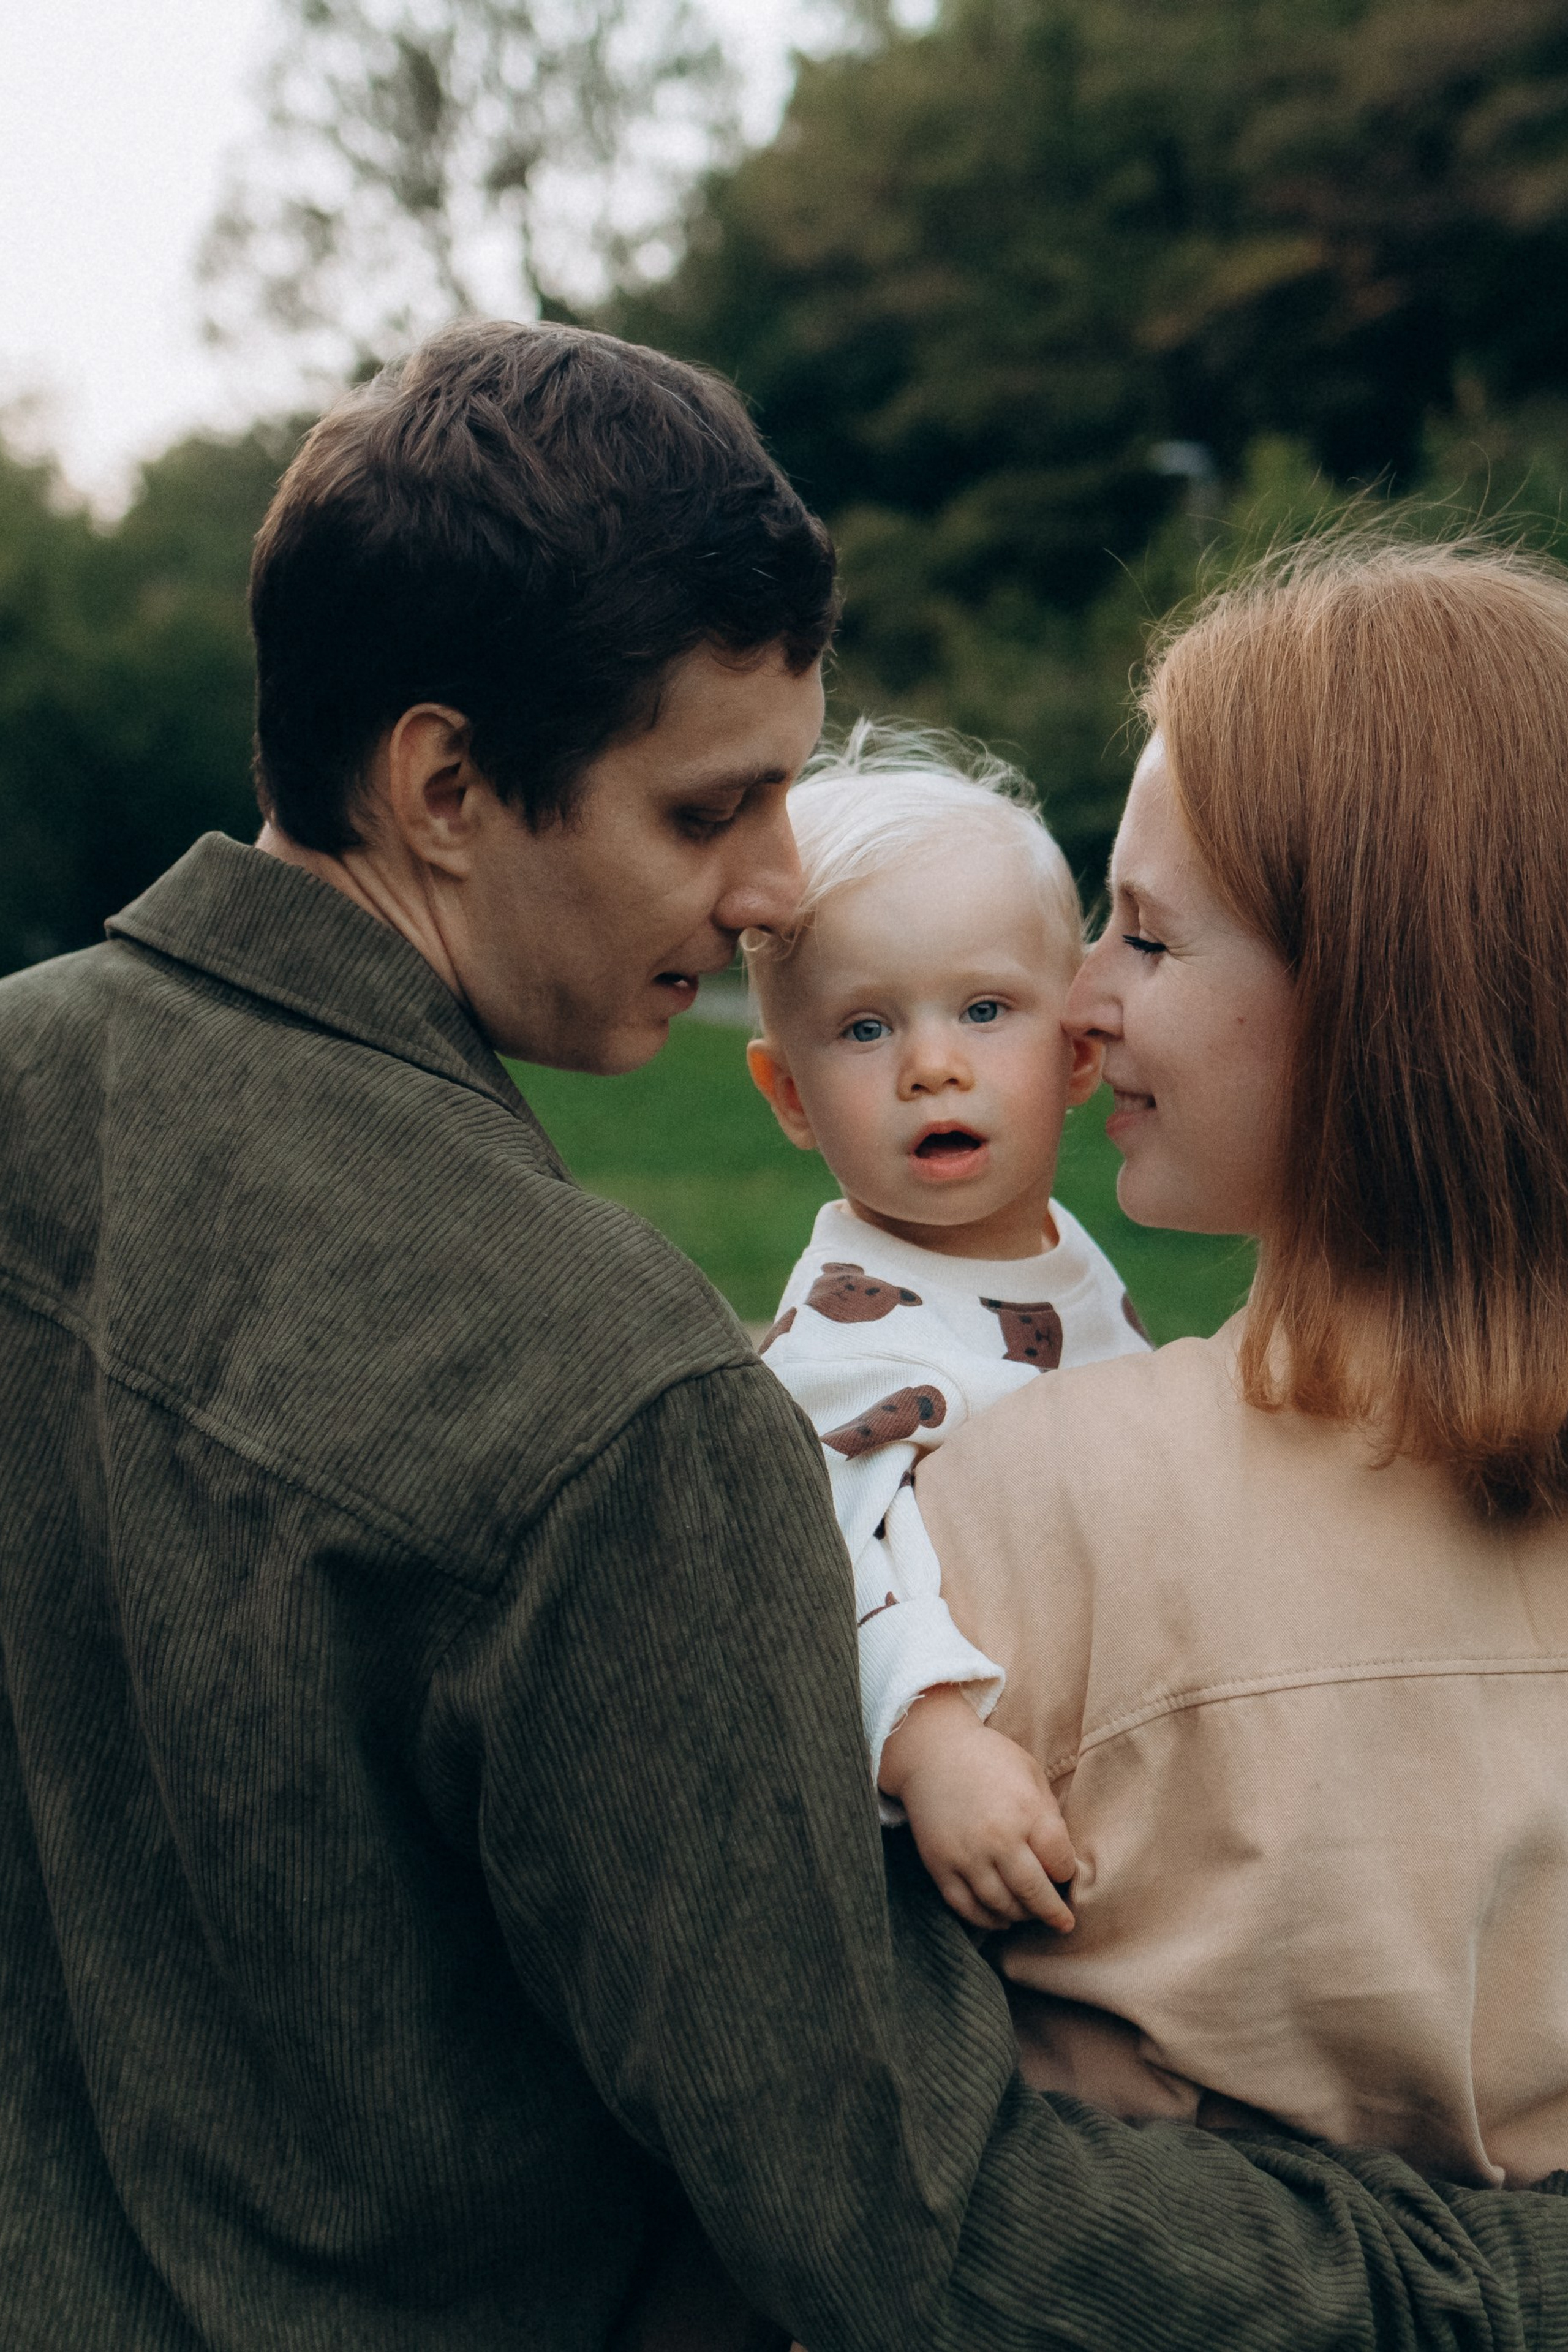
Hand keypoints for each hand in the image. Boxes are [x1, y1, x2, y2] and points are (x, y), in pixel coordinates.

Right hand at [878, 1686, 1075, 1933]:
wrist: (931, 1752)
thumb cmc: (989, 1759)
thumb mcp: (1031, 1773)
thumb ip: (1049, 1814)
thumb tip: (1062, 1858)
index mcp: (1027, 1811)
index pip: (1060, 1862)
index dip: (1066, 1873)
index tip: (1064, 1874)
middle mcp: (998, 1838)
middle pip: (1034, 1892)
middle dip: (1053, 1911)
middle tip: (1063, 1922)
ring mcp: (967, 1855)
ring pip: (1001, 1905)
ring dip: (1021, 1916)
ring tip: (1030, 1914)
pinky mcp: (940, 1865)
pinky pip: (966, 1907)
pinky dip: (986, 1920)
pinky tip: (1000, 1919)